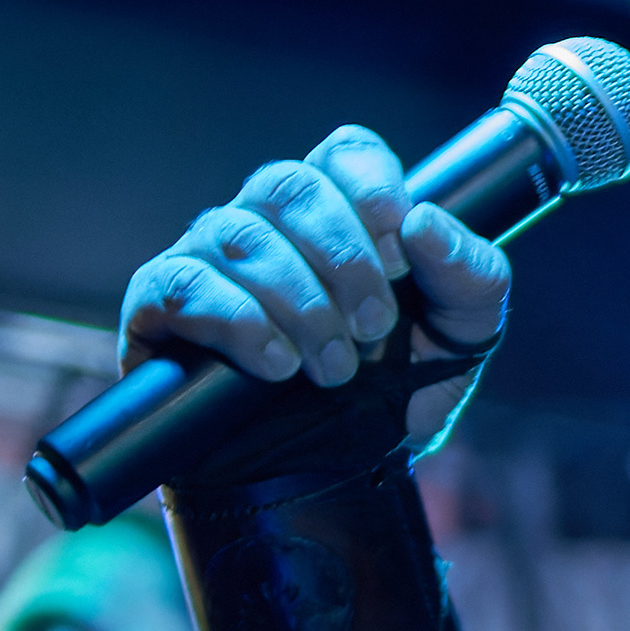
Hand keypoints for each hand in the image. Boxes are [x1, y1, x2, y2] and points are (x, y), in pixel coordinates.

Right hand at [119, 126, 510, 447]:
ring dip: (298, 302)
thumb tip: (425, 223)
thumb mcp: (461, 336)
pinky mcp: (160, 310)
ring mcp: (208, 260)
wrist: (343, 476)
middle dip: (342, 258)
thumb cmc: (399, 389)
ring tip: (334, 369)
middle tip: (374, 328)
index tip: (397, 240)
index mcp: (339, 212)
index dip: (369, 185)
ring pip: (239, 237)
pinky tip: (276, 363)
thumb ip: (469, 276)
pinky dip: (235, 322)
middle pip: (287, 186)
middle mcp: (266, 222)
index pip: (344, 154)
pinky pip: (182, 287)